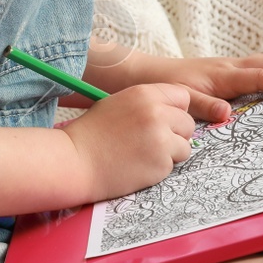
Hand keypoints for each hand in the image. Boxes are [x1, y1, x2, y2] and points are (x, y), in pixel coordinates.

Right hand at [61, 83, 195, 201]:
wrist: (75, 162)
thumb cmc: (92, 134)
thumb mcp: (118, 104)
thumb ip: (147, 103)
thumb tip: (172, 110)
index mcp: (145, 93)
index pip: (182, 97)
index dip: (175, 110)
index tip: (164, 121)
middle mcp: (157, 113)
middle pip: (187, 122)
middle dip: (175, 134)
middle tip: (153, 143)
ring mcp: (161, 138)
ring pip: (185, 145)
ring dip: (170, 153)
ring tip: (144, 155)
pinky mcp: (161, 163)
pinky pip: (173, 165)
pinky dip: (160, 168)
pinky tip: (138, 166)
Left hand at [126, 53, 262, 123]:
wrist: (140, 74)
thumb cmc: (160, 88)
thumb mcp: (178, 100)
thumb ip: (203, 106)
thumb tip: (228, 114)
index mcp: (221, 75)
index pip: (259, 77)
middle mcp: (229, 67)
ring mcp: (228, 67)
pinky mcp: (225, 71)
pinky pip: (259, 67)